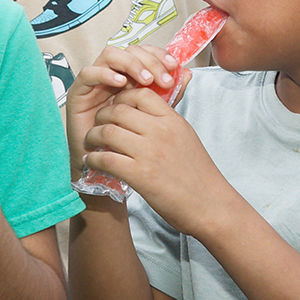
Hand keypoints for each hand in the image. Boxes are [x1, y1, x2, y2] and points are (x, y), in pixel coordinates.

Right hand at [65, 45, 177, 175]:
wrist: (106, 168)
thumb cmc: (128, 143)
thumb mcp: (154, 116)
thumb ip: (168, 95)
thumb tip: (186, 74)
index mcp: (131, 77)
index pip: (145, 53)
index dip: (158, 55)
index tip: (173, 66)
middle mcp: (113, 76)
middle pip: (129, 50)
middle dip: (149, 60)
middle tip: (162, 78)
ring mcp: (95, 82)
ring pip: (110, 55)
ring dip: (130, 63)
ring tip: (145, 80)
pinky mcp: (78, 93)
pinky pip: (88, 74)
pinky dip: (105, 74)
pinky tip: (121, 83)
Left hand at [82, 85, 225, 236]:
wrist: (209, 205)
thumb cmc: (199, 175)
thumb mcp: (186, 137)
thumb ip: (167, 122)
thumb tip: (147, 112)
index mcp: (173, 120)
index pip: (140, 94)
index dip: (121, 97)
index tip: (114, 107)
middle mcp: (160, 131)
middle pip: (118, 109)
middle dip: (101, 116)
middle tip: (97, 125)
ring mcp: (149, 152)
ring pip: (107, 131)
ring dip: (93, 136)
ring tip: (90, 143)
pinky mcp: (139, 175)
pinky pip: (106, 158)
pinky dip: (94, 159)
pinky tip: (92, 162)